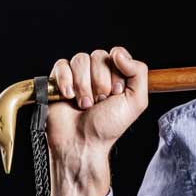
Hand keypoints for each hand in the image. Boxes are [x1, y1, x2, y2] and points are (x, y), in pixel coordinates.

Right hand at [45, 46, 147, 195]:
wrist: (82, 142)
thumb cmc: (108, 126)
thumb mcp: (136, 101)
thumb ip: (138, 72)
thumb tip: (118, 53)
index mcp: (116, 75)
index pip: (117, 54)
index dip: (116, 72)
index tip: (116, 92)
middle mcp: (96, 73)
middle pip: (98, 56)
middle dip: (100, 82)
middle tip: (99, 102)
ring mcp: (77, 76)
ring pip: (80, 59)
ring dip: (84, 85)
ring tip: (85, 104)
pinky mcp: (57, 80)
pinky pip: (61, 65)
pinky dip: (65, 80)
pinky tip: (68, 96)